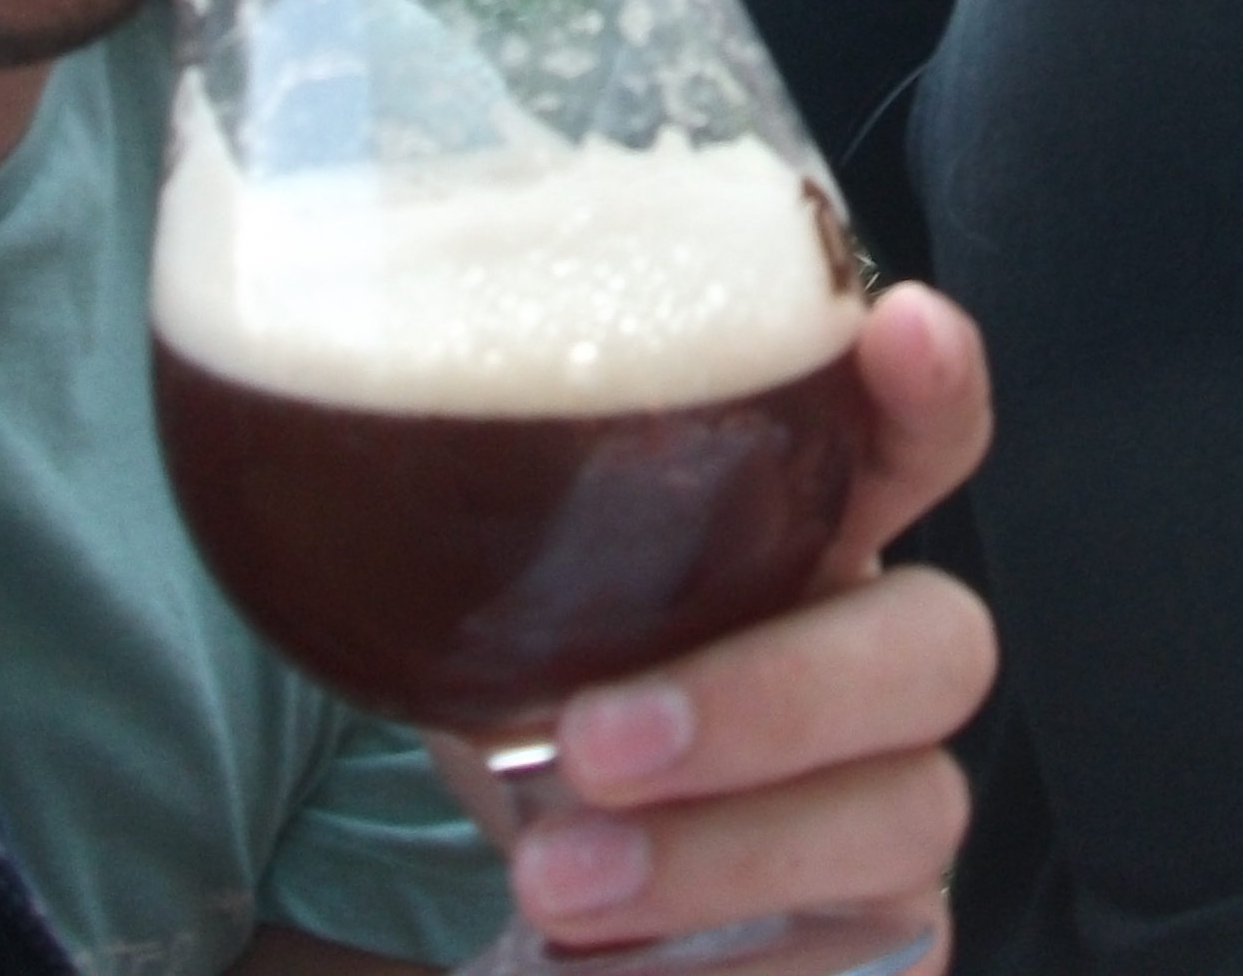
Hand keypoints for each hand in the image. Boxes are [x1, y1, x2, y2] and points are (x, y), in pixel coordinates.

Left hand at [420, 286, 997, 965]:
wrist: (541, 882)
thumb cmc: (538, 696)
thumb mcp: (493, 592)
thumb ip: (470, 505)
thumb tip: (303, 402)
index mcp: (807, 533)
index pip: (921, 438)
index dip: (935, 388)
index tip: (899, 329)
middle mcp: (880, 657)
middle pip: (940, 646)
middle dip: (778, 694)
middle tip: (595, 741)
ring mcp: (897, 809)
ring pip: (905, 818)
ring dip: (725, 855)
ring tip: (556, 883)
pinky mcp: (884, 948)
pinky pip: (861, 967)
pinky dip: (728, 971)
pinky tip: (610, 968)